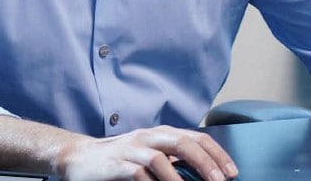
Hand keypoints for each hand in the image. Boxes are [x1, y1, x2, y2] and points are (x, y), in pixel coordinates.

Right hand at [58, 125, 237, 180]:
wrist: (78, 159)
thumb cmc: (120, 161)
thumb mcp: (150, 157)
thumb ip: (173, 162)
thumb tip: (204, 174)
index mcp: (161, 134)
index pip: (196, 138)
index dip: (216, 154)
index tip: (232, 171)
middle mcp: (149, 137)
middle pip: (183, 142)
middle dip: (206, 162)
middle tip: (221, 180)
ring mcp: (131, 149)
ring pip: (161, 158)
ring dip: (179, 178)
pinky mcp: (116, 164)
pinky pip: (138, 174)